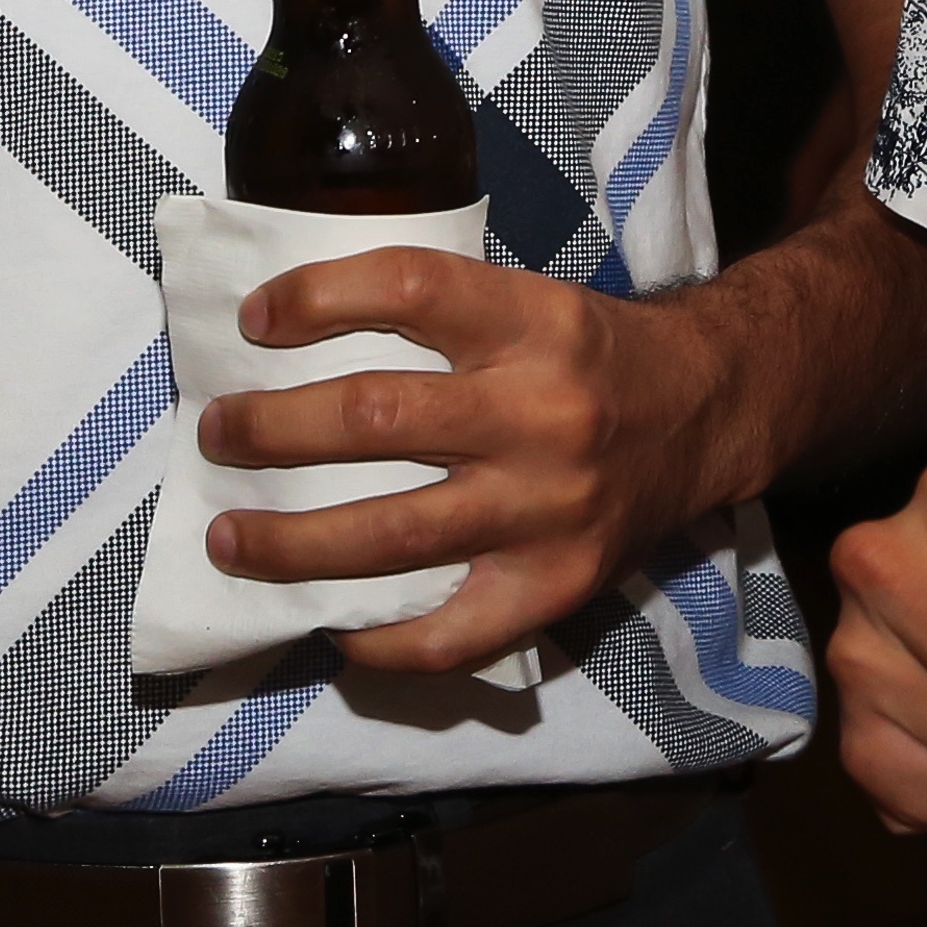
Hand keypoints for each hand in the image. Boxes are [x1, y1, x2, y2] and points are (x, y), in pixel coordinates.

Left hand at [203, 245, 716, 675]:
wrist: (706, 414)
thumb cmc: (589, 356)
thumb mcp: (531, 302)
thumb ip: (439, 317)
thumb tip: (295, 335)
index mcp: (532, 323)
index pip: (408, 286)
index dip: (316, 298)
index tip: (253, 320)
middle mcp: (542, 412)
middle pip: (376, 417)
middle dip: (274, 430)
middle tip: (220, 433)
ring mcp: (549, 509)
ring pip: (392, 534)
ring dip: (291, 542)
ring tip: (231, 537)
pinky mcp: (558, 586)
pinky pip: (448, 635)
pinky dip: (374, 641)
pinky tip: (327, 625)